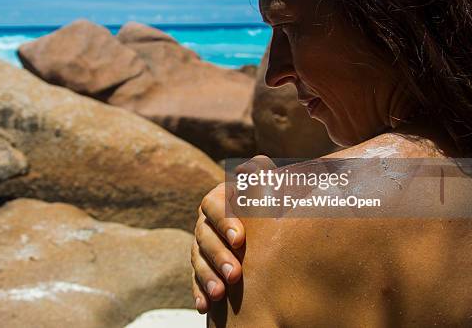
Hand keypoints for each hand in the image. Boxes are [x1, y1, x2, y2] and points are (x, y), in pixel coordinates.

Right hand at [191, 156, 275, 312]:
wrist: (272, 228)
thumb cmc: (274, 203)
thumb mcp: (271, 188)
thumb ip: (263, 176)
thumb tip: (257, 164)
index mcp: (220, 199)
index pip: (214, 206)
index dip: (225, 222)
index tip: (240, 240)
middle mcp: (207, 221)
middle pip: (204, 236)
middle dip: (218, 256)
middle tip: (235, 274)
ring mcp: (202, 244)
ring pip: (198, 260)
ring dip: (208, 277)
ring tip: (220, 294)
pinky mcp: (203, 266)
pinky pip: (197, 280)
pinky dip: (200, 292)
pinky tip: (204, 306)